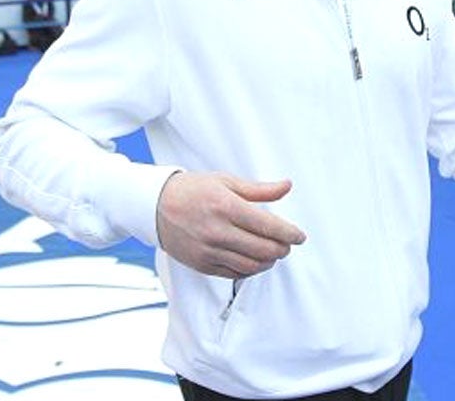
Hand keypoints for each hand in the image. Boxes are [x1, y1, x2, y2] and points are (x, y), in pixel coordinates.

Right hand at [156, 172, 306, 278]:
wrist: (155, 205)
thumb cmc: (194, 189)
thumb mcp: (226, 181)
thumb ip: (259, 189)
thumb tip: (287, 186)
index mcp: (226, 206)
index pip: (267, 226)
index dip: (289, 233)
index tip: (300, 236)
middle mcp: (217, 231)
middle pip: (263, 249)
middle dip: (282, 249)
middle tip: (288, 245)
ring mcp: (208, 250)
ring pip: (250, 266)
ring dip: (268, 262)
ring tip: (274, 253)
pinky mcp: (201, 264)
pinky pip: (233, 274)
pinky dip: (250, 270)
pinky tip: (255, 261)